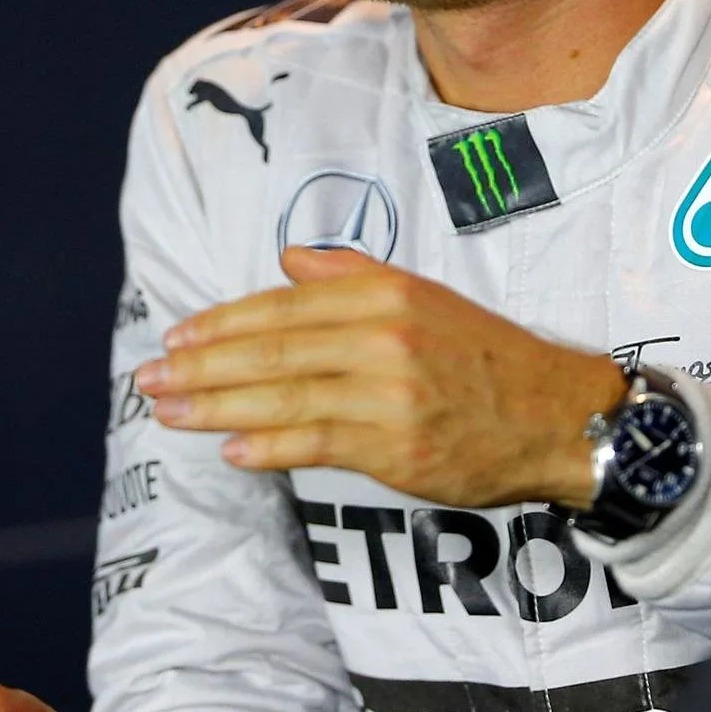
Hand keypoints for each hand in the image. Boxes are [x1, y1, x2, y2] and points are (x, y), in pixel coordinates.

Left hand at [135, 246, 626, 507]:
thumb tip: (288, 261)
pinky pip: (318, 444)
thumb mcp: (428, 297)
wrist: (559, 416)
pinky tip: (230, 450)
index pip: (285, 304)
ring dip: (216, 406)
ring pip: (284, 397)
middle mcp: (386, 336)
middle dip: (202, 365)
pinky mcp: (400, 447)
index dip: (223, 322)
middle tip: (151, 377)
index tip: (178, 336)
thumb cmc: (488, 359)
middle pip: (273, 349)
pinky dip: (269, 447)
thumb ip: (355, 275)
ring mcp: (391, 393)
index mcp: (388, 293)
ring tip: (167, 411)